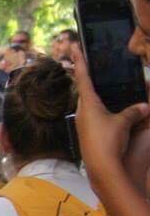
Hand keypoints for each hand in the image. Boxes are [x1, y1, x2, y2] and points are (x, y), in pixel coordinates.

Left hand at [68, 40, 149, 181]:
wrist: (101, 167)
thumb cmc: (108, 141)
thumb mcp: (123, 122)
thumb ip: (134, 111)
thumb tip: (145, 106)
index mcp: (88, 103)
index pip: (83, 77)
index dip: (80, 61)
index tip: (73, 47)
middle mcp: (82, 111)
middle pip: (86, 90)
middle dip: (91, 79)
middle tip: (94, 67)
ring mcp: (84, 123)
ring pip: (92, 104)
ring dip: (100, 97)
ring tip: (109, 89)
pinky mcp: (89, 134)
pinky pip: (97, 117)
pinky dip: (105, 111)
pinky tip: (112, 112)